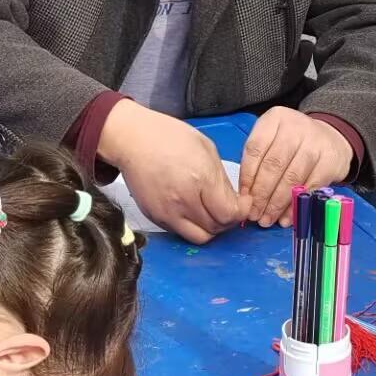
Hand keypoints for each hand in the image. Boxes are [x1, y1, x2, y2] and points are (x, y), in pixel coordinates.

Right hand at [100, 101, 243, 244]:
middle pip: (216, 228)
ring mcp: (167, 212)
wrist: (132, 140)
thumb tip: (232, 201)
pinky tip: (191, 209)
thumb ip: (221, 179)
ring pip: (200, 237)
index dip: (242, 211)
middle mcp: (183, 200)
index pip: (229, 214)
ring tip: (210, 212)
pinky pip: (181, 232)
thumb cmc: (169, 137)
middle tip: (228, 207)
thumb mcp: (206, 149)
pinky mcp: (155, 218)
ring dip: (210, 228)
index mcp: (200, 179)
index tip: (242, 203)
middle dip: (228, 220)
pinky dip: (191, 225)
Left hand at [238, 107, 352, 226]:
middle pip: (273, 165)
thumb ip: (258, 161)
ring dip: (277, 204)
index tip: (243, 198)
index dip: (247, 177)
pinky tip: (286, 217)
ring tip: (267, 218)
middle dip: (261, 194)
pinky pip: (309, 187)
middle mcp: (295, 128)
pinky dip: (296, 205)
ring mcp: (315, 143)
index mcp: (275, 119)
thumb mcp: (272, 139)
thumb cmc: (293, 142)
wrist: (330, 137)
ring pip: (291, 178)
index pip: (255, 149)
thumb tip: (245, 196)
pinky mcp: (331, 160)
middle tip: (254, 214)